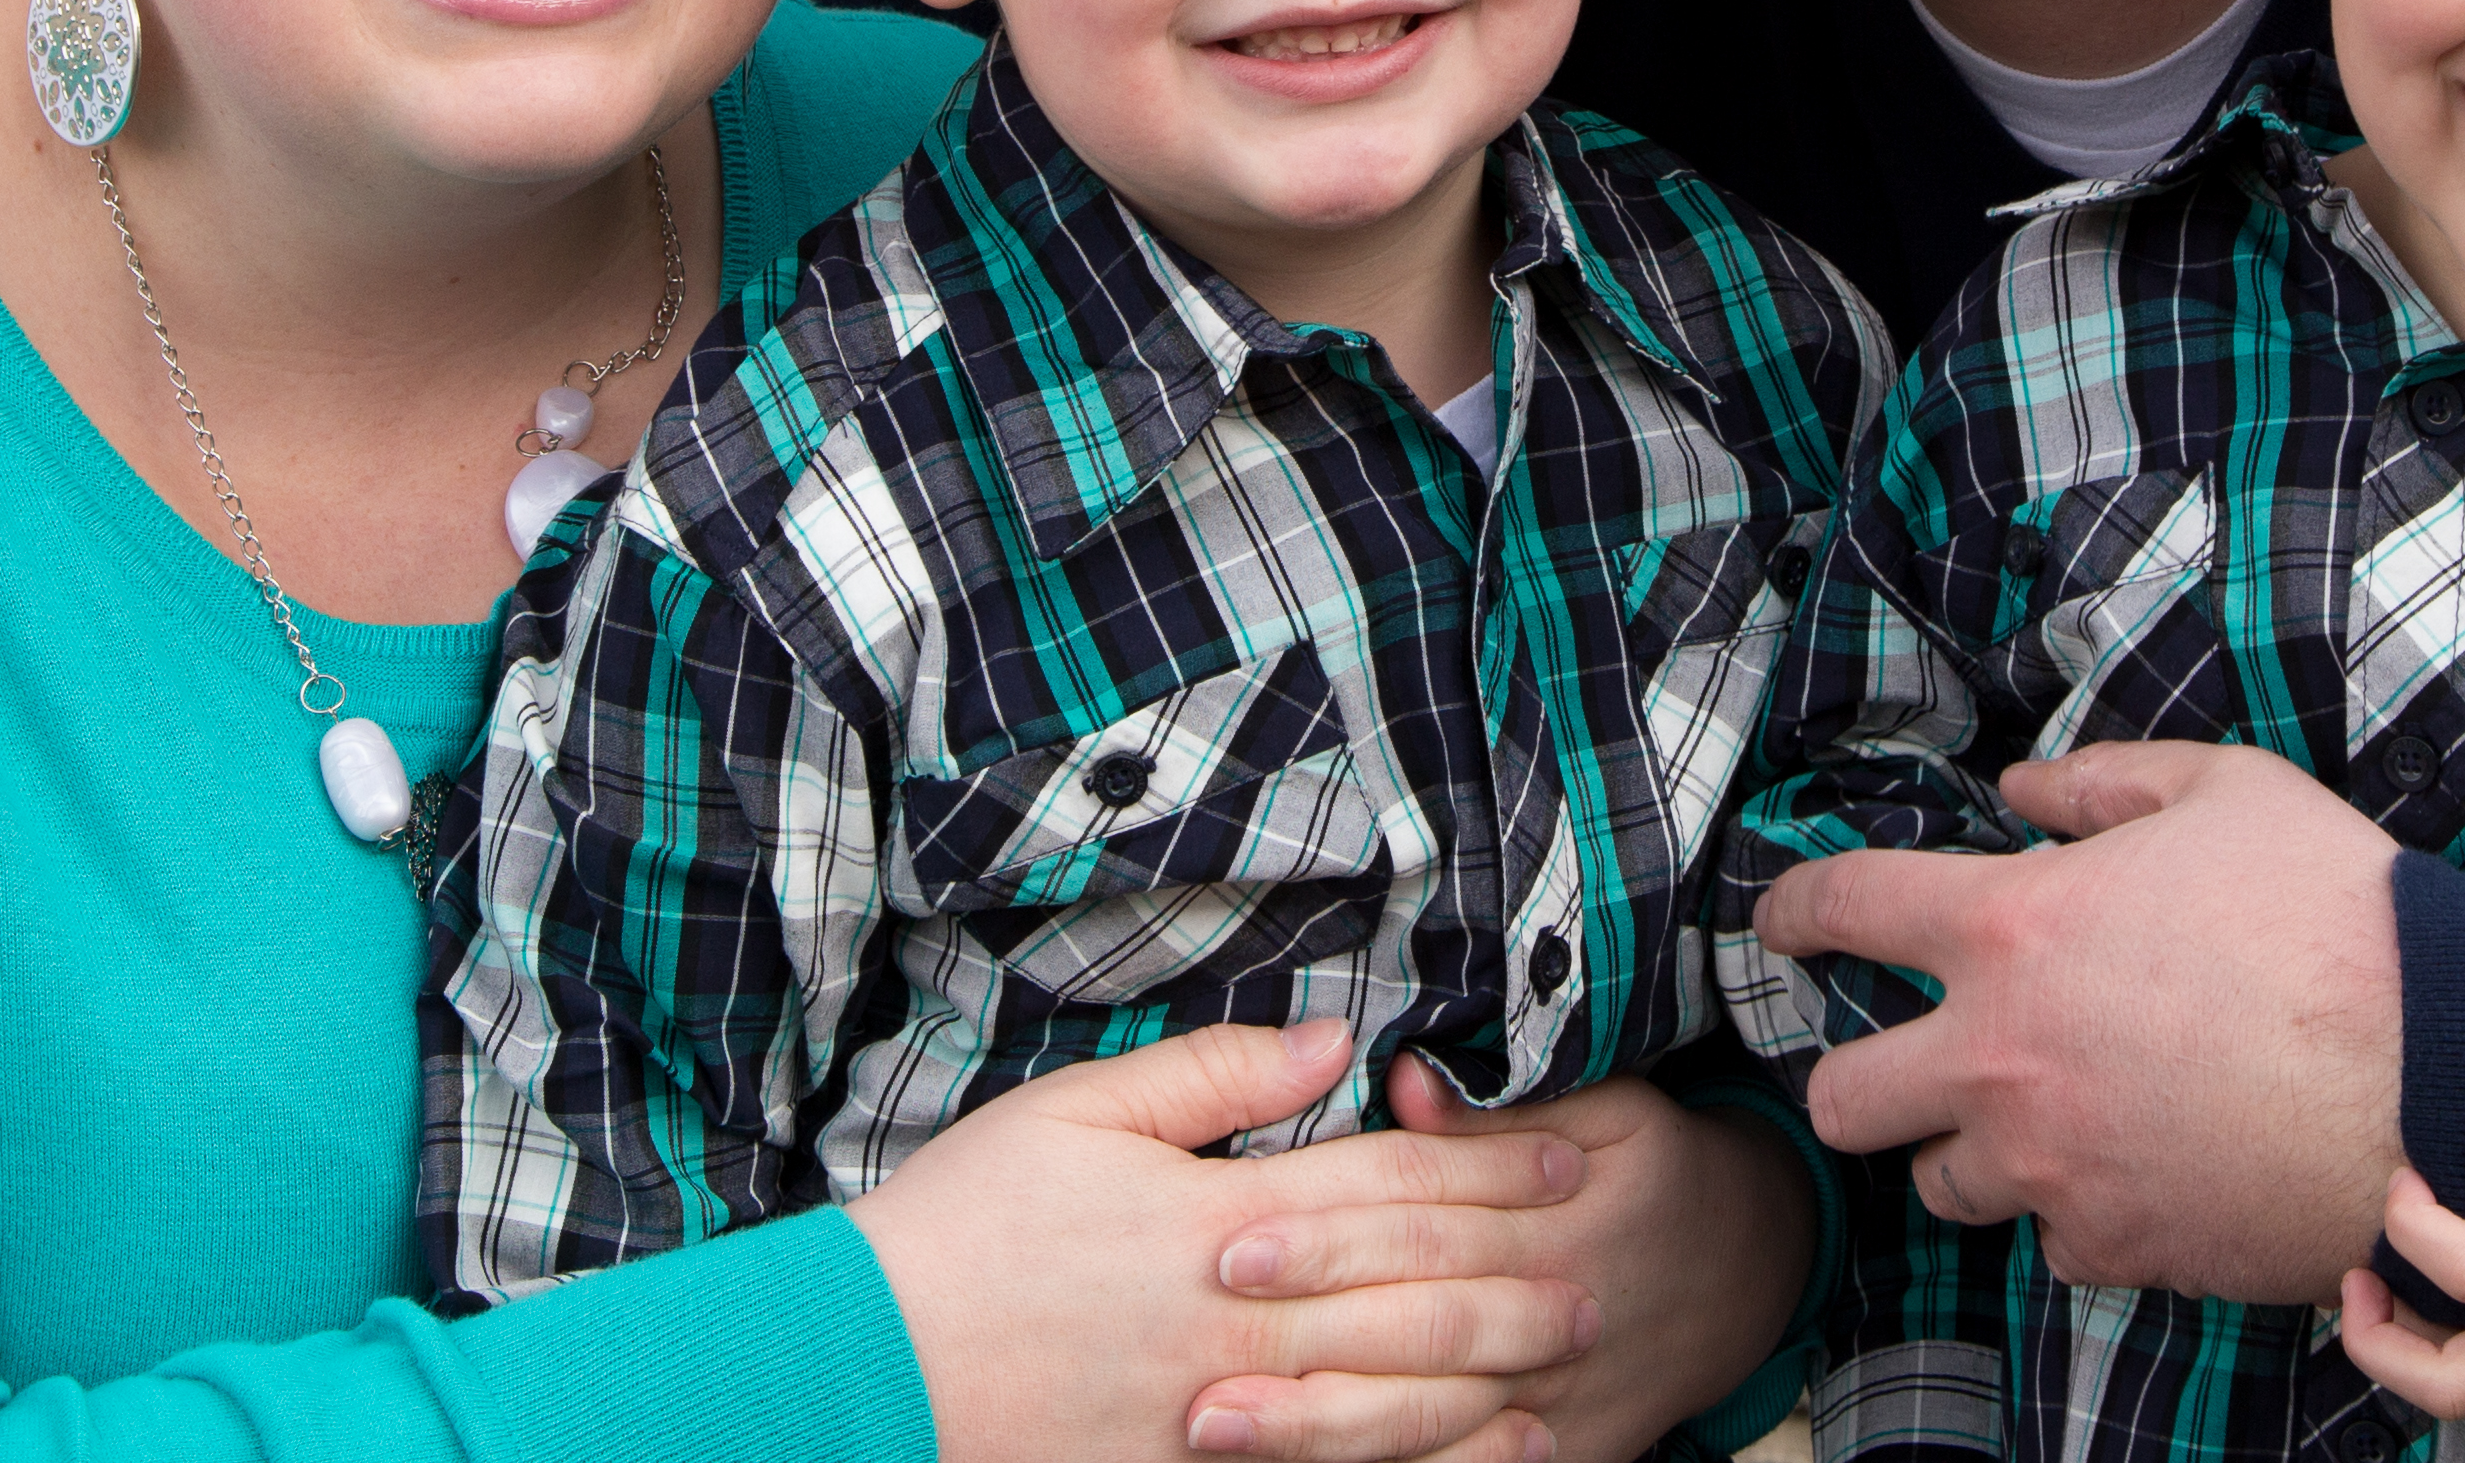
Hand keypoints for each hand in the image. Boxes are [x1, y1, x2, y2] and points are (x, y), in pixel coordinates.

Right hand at [849, 1020, 1594, 1462]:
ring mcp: (1218, 1412)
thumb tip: (1328, 1043)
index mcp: (1214, 1218)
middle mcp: (1234, 1321)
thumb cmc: (961, 1229)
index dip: (1482, 1168)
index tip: (1562, 1156)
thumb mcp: (1073, 1114)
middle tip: (1598, 1261)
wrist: (865, 1372)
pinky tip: (1477, 1448)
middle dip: (1512, 1273)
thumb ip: (1208, 1077)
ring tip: (1565, 1355)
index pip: (1383, 1186)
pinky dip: (1416, 1457)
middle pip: (1408, 1290)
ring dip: (1489, 1370)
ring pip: (1390, 1392)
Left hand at [1197, 1062, 1815, 1462]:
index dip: (1325, 1237)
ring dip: (1318, 1431)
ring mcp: (1553, 1397)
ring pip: (1425, 1422)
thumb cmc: (1654, 1169)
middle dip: (1300, 1344)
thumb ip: (1501, 1104)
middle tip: (1198, 1353)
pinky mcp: (1559, 1453)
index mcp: (1553, 1219)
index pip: (1420, 1227)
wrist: (1749, 1271)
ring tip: (1218, 1429)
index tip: (1229, 1245)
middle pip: (1410, 1331)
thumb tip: (1400, 1083)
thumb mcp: (1609, 1106)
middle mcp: (1549, 1314)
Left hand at [1755, 739, 2400, 1301]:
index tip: (1779, 924)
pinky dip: (2076, 1213)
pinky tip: (2132, 1171)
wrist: (2445, 1071)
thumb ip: (2102, 783)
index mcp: (2011, 927)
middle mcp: (2003, 1057)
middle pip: (1841, 1095)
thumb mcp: (2224, 792)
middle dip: (1854, 1074)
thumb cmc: (2341, 916)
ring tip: (2040, 1117)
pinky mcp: (2120, 1246)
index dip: (1791, 911)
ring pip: (1939, 1184)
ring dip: (1969, 1150)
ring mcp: (2054, 1166)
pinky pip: (2052, 1244)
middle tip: (1899, 1059)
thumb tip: (2020, 790)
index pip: (1841, 908)